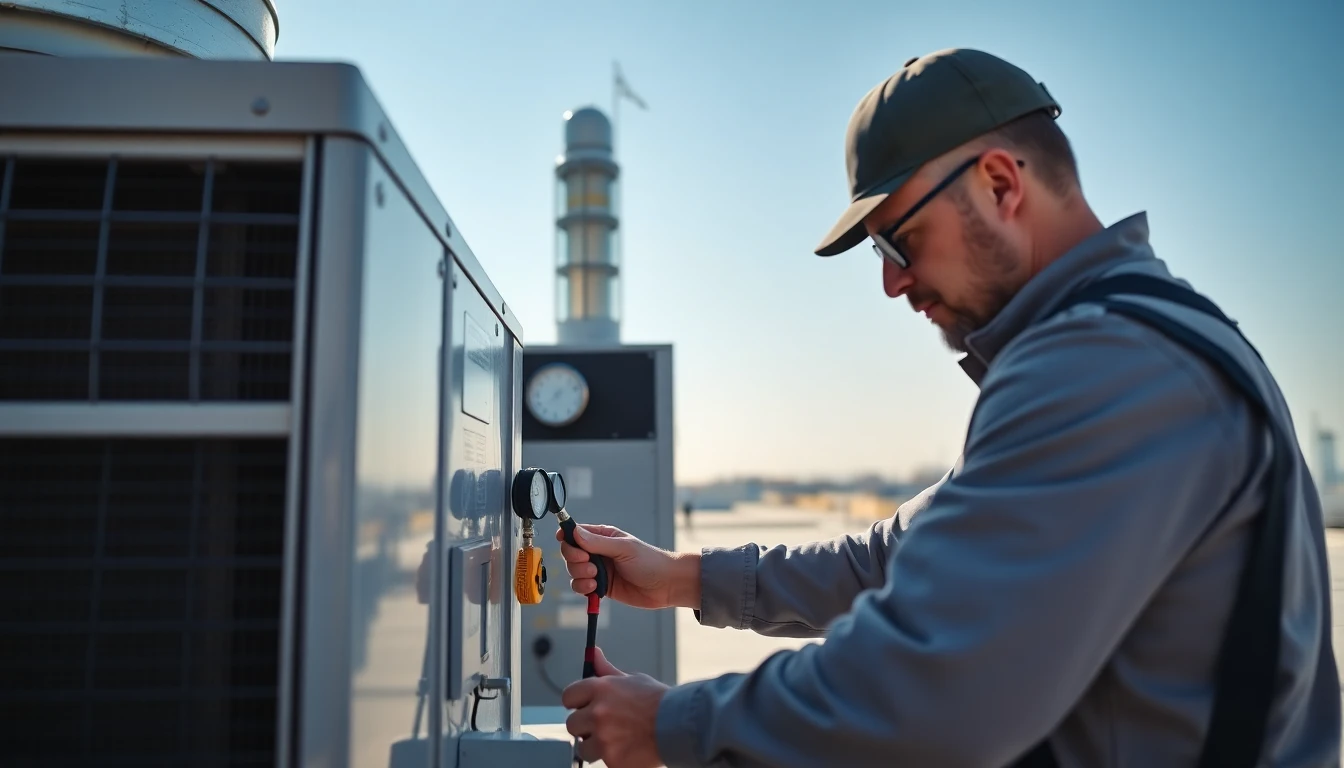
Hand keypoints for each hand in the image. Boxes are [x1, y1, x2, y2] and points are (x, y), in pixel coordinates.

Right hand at [556, 524, 698, 609]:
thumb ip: (598, 542)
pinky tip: (596, 589)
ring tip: (597, 579)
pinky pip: (581, 587)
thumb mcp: (624, 548)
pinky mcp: (600, 587)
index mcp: (603, 537)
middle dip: (576, 561)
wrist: (666, 585)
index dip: (568, 539)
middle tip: (592, 566)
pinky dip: (584, 589)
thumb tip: (575, 533)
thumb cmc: (650, 561)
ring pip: (573, 572)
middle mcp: (598, 552)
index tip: (572, 547)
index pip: (575, 533)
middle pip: (570, 554)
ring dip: (580, 576)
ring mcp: (599, 570)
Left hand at [563, 647, 667, 767]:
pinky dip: (613, 759)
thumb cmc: (658, 701)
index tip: (583, 707)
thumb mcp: (632, 680)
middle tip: (604, 726)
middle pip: (572, 724)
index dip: (577, 703)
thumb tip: (594, 654)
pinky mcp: (611, 760)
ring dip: (596, 746)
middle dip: (585, 726)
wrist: (679, 726)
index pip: (568, 696)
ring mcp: (603, 739)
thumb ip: (607, 671)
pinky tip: (628, 750)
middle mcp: (597, 713)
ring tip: (618, 740)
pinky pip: (602, 761)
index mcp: (600, 689)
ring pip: (583, 747)